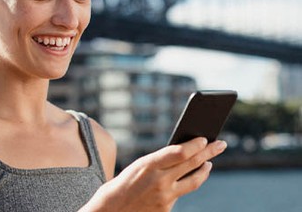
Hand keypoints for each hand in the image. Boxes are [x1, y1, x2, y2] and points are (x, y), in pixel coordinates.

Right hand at [80, 137, 226, 211]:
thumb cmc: (122, 185)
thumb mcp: (137, 167)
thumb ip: (159, 162)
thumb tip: (183, 155)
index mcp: (147, 165)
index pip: (179, 152)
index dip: (195, 145)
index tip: (205, 138)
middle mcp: (159, 180)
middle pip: (192, 163)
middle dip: (209, 151)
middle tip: (221, 143)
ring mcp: (165, 196)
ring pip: (194, 180)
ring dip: (204, 169)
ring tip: (209, 162)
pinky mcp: (166, 209)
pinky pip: (180, 193)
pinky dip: (184, 184)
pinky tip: (188, 178)